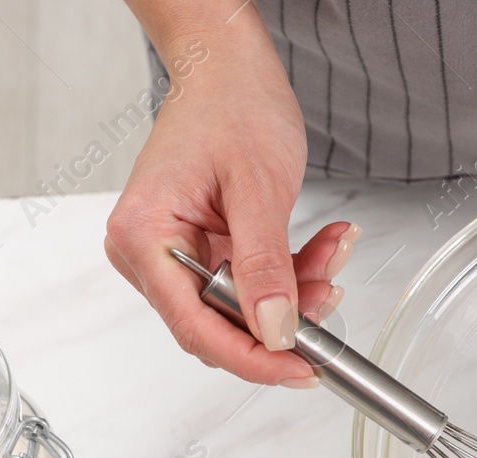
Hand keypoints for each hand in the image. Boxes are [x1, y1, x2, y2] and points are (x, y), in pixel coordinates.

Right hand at [104, 17, 356, 384]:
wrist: (229, 68)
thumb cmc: (231, 106)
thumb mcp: (258, 187)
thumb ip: (266, 264)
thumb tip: (274, 330)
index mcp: (143, 238)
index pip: (195, 327)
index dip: (253, 358)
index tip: (301, 369)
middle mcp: (149, 254)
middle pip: (219, 325)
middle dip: (283, 317)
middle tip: (330, 291)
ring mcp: (175, 255)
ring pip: (242, 308)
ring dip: (296, 290)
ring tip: (333, 252)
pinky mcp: (203, 251)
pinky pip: (251, 285)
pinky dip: (291, 272)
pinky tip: (323, 245)